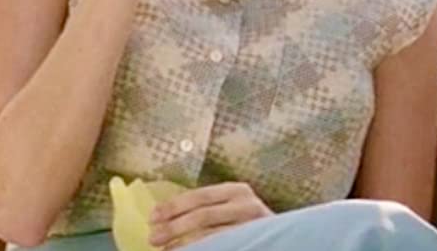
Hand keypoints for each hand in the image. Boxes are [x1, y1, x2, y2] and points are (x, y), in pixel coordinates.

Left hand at [149, 182, 272, 250]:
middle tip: (153, 238)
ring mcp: (252, 225)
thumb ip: (206, 209)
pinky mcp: (254, 241)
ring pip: (212, 235)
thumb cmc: (246, 224)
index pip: (200, 195)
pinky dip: (202, 250)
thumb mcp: (229, 209)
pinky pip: (222, 246)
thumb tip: (164, 219)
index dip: (174, 206)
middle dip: (174, 227)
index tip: (152, 217)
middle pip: (203, 214)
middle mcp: (247, 204)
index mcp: (237, 191)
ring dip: (185, 244)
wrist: (284, 239)